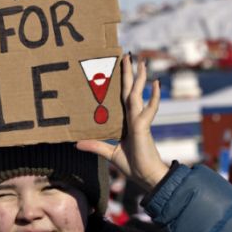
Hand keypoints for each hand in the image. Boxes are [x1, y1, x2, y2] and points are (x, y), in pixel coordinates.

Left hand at [77, 55, 168, 189]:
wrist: (146, 177)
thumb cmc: (133, 165)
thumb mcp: (109, 153)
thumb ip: (95, 146)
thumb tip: (76, 143)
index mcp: (127, 121)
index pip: (123, 97)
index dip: (122, 82)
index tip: (120, 67)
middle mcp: (134, 117)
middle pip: (130, 90)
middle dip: (129, 73)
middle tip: (128, 55)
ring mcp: (139, 120)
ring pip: (138, 94)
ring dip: (139, 78)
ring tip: (141, 62)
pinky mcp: (143, 126)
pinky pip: (149, 109)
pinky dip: (153, 97)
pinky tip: (156, 83)